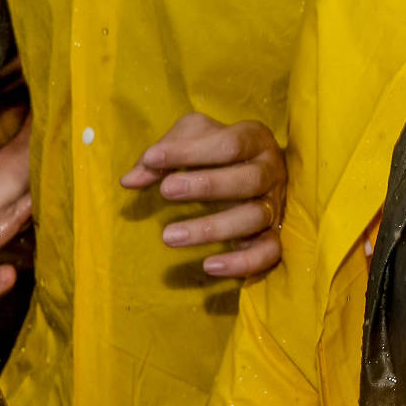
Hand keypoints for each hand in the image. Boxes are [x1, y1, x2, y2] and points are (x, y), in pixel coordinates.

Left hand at [121, 113, 286, 277]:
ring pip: (254, 217)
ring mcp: (275, 205)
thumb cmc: (212, 153)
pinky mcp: (274, 236)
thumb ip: (161, 156)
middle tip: (166, 190)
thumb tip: (130, 181)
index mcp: (255, 139)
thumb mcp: (188, 141)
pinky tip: (208, 265)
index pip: (230, 143)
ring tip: (169, 236)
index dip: (191, 151)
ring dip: (212, 228)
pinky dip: (243, 262)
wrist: (245, 173)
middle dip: (208, 185)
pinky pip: (269, 252)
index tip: (152, 159)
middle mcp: (271, 171)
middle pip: (249, 179)